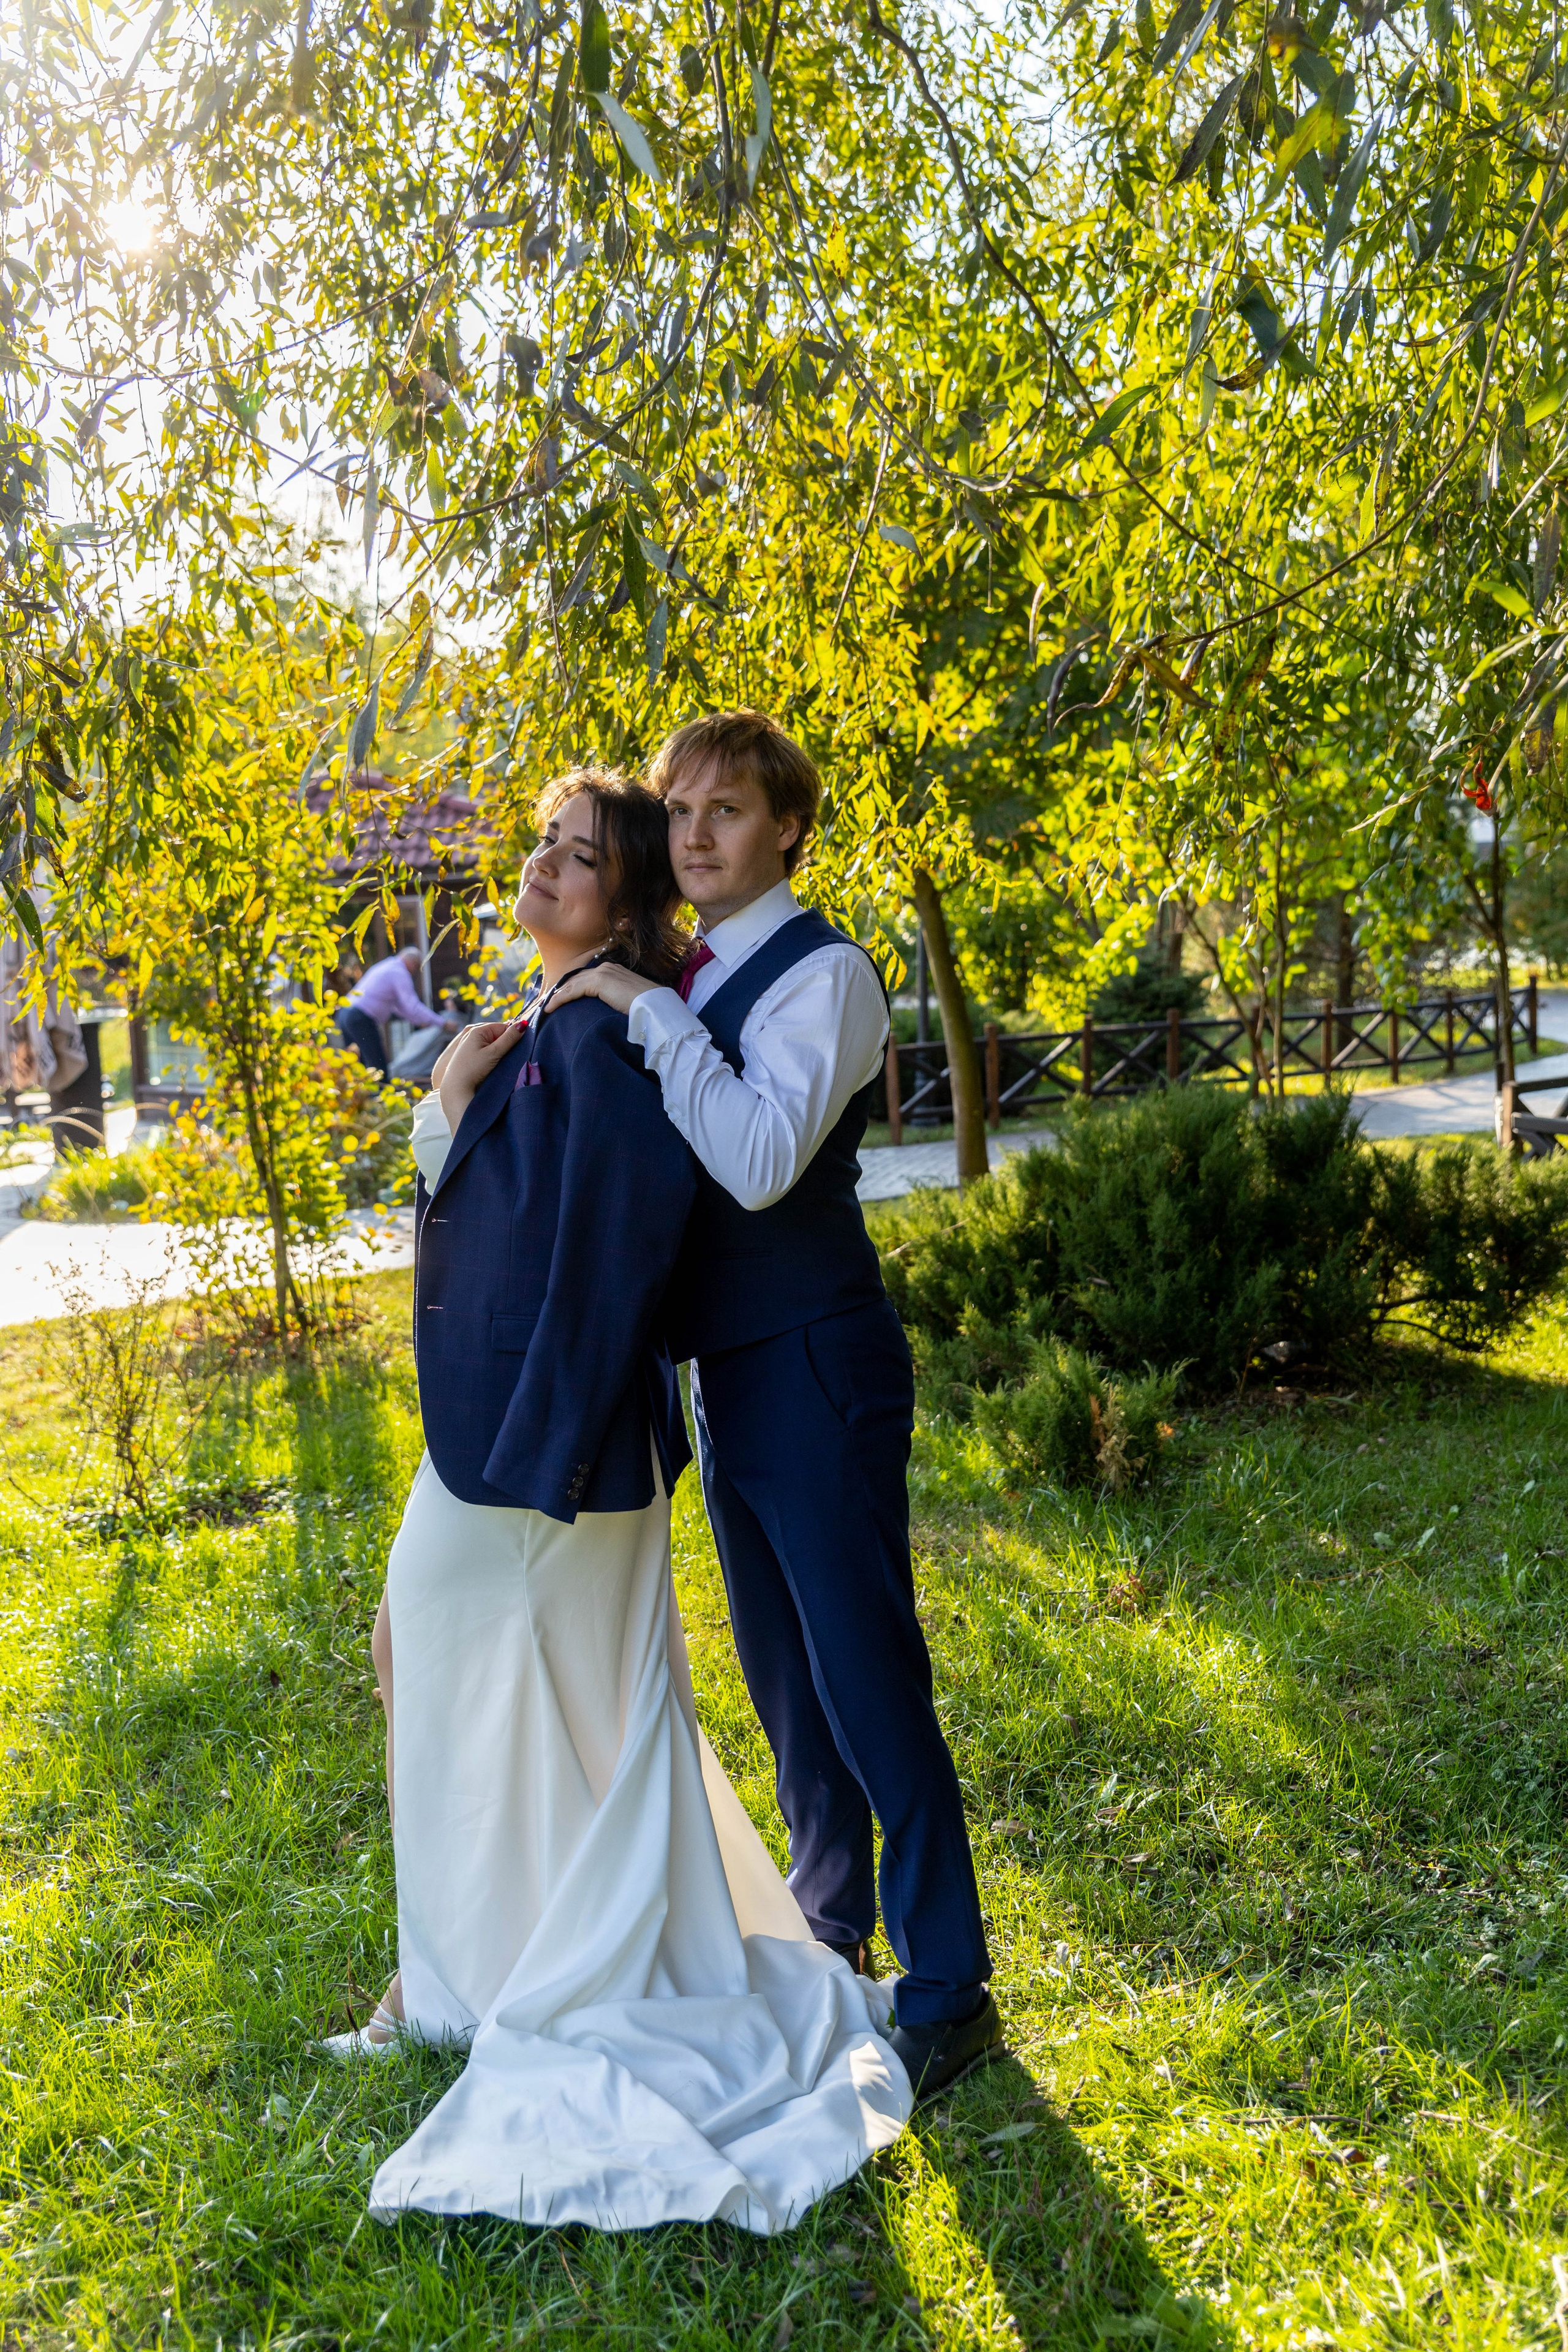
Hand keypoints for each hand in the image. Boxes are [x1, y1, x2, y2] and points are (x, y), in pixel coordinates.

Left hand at [436, 1020, 525, 1129]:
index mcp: (477, 1030)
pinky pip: (483, 1049)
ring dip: (497, 1051)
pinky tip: (487, 1065)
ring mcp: (467, 1043)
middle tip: (503, 1058)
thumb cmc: (473, 1069)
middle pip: (496, 1035)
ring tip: (494, 1063)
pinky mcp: (466, 1053)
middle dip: (503, 1044)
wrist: (455, 1087)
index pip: (503, 1027)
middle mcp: (471, 1033)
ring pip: (490, 1043)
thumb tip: (523, 1024)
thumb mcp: (494, 1053)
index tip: (513, 1050)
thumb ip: (509, 1038)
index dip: (511, 1038)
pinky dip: (489, 1055)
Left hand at [542, 963, 658, 1016]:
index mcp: (614, 970)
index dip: (572, 987)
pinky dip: (560, 999)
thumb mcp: (628, 1001)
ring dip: (557, 995)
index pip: (587, 978)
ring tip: (547, 1007)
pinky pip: (572, 990)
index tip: (561, 998)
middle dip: (561, 990)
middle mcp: (606, 968)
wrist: (656, 1006)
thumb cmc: (647, 1008)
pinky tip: (551, 1008)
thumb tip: (609, 1009)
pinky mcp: (599, 982)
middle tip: (548, 1002)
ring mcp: (602, 973)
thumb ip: (616, 999)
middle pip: (576, 978)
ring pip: (572, 983)